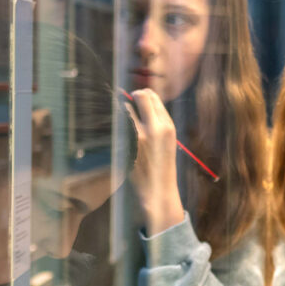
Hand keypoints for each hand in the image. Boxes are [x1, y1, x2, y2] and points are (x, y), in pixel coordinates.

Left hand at [126, 88, 184, 235]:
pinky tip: (119, 132)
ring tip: (122, 119)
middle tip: (126, 102)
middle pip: (139, 96)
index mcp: (168, 126)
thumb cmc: (161, 165)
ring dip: (121, 110)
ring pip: (124, 108)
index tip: (136, 99)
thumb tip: (142, 102)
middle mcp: (155, 127)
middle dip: (131, 97)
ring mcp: (139, 136)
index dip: (142, 95)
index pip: (153, 96)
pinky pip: (117, 125)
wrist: (157, 190)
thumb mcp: (167, 140)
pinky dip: (117, 125)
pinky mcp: (126, 145)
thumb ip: (158, 121)